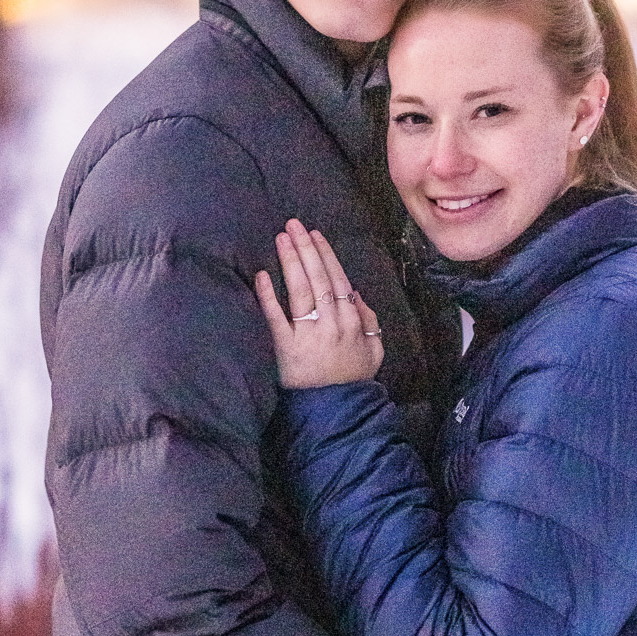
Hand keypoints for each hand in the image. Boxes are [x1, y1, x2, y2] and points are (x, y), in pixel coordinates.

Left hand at [255, 220, 383, 388]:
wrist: (337, 410)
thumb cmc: (353, 378)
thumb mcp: (374, 350)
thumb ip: (369, 320)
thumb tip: (355, 294)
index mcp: (352, 321)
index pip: (338, 279)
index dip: (326, 255)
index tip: (315, 234)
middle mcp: (332, 323)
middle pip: (319, 278)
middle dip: (306, 248)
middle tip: (293, 225)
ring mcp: (309, 335)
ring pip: (300, 291)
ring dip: (290, 262)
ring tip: (281, 238)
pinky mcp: (287, 348)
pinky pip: (277, 318)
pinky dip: (269, 296)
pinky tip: (262, 275)